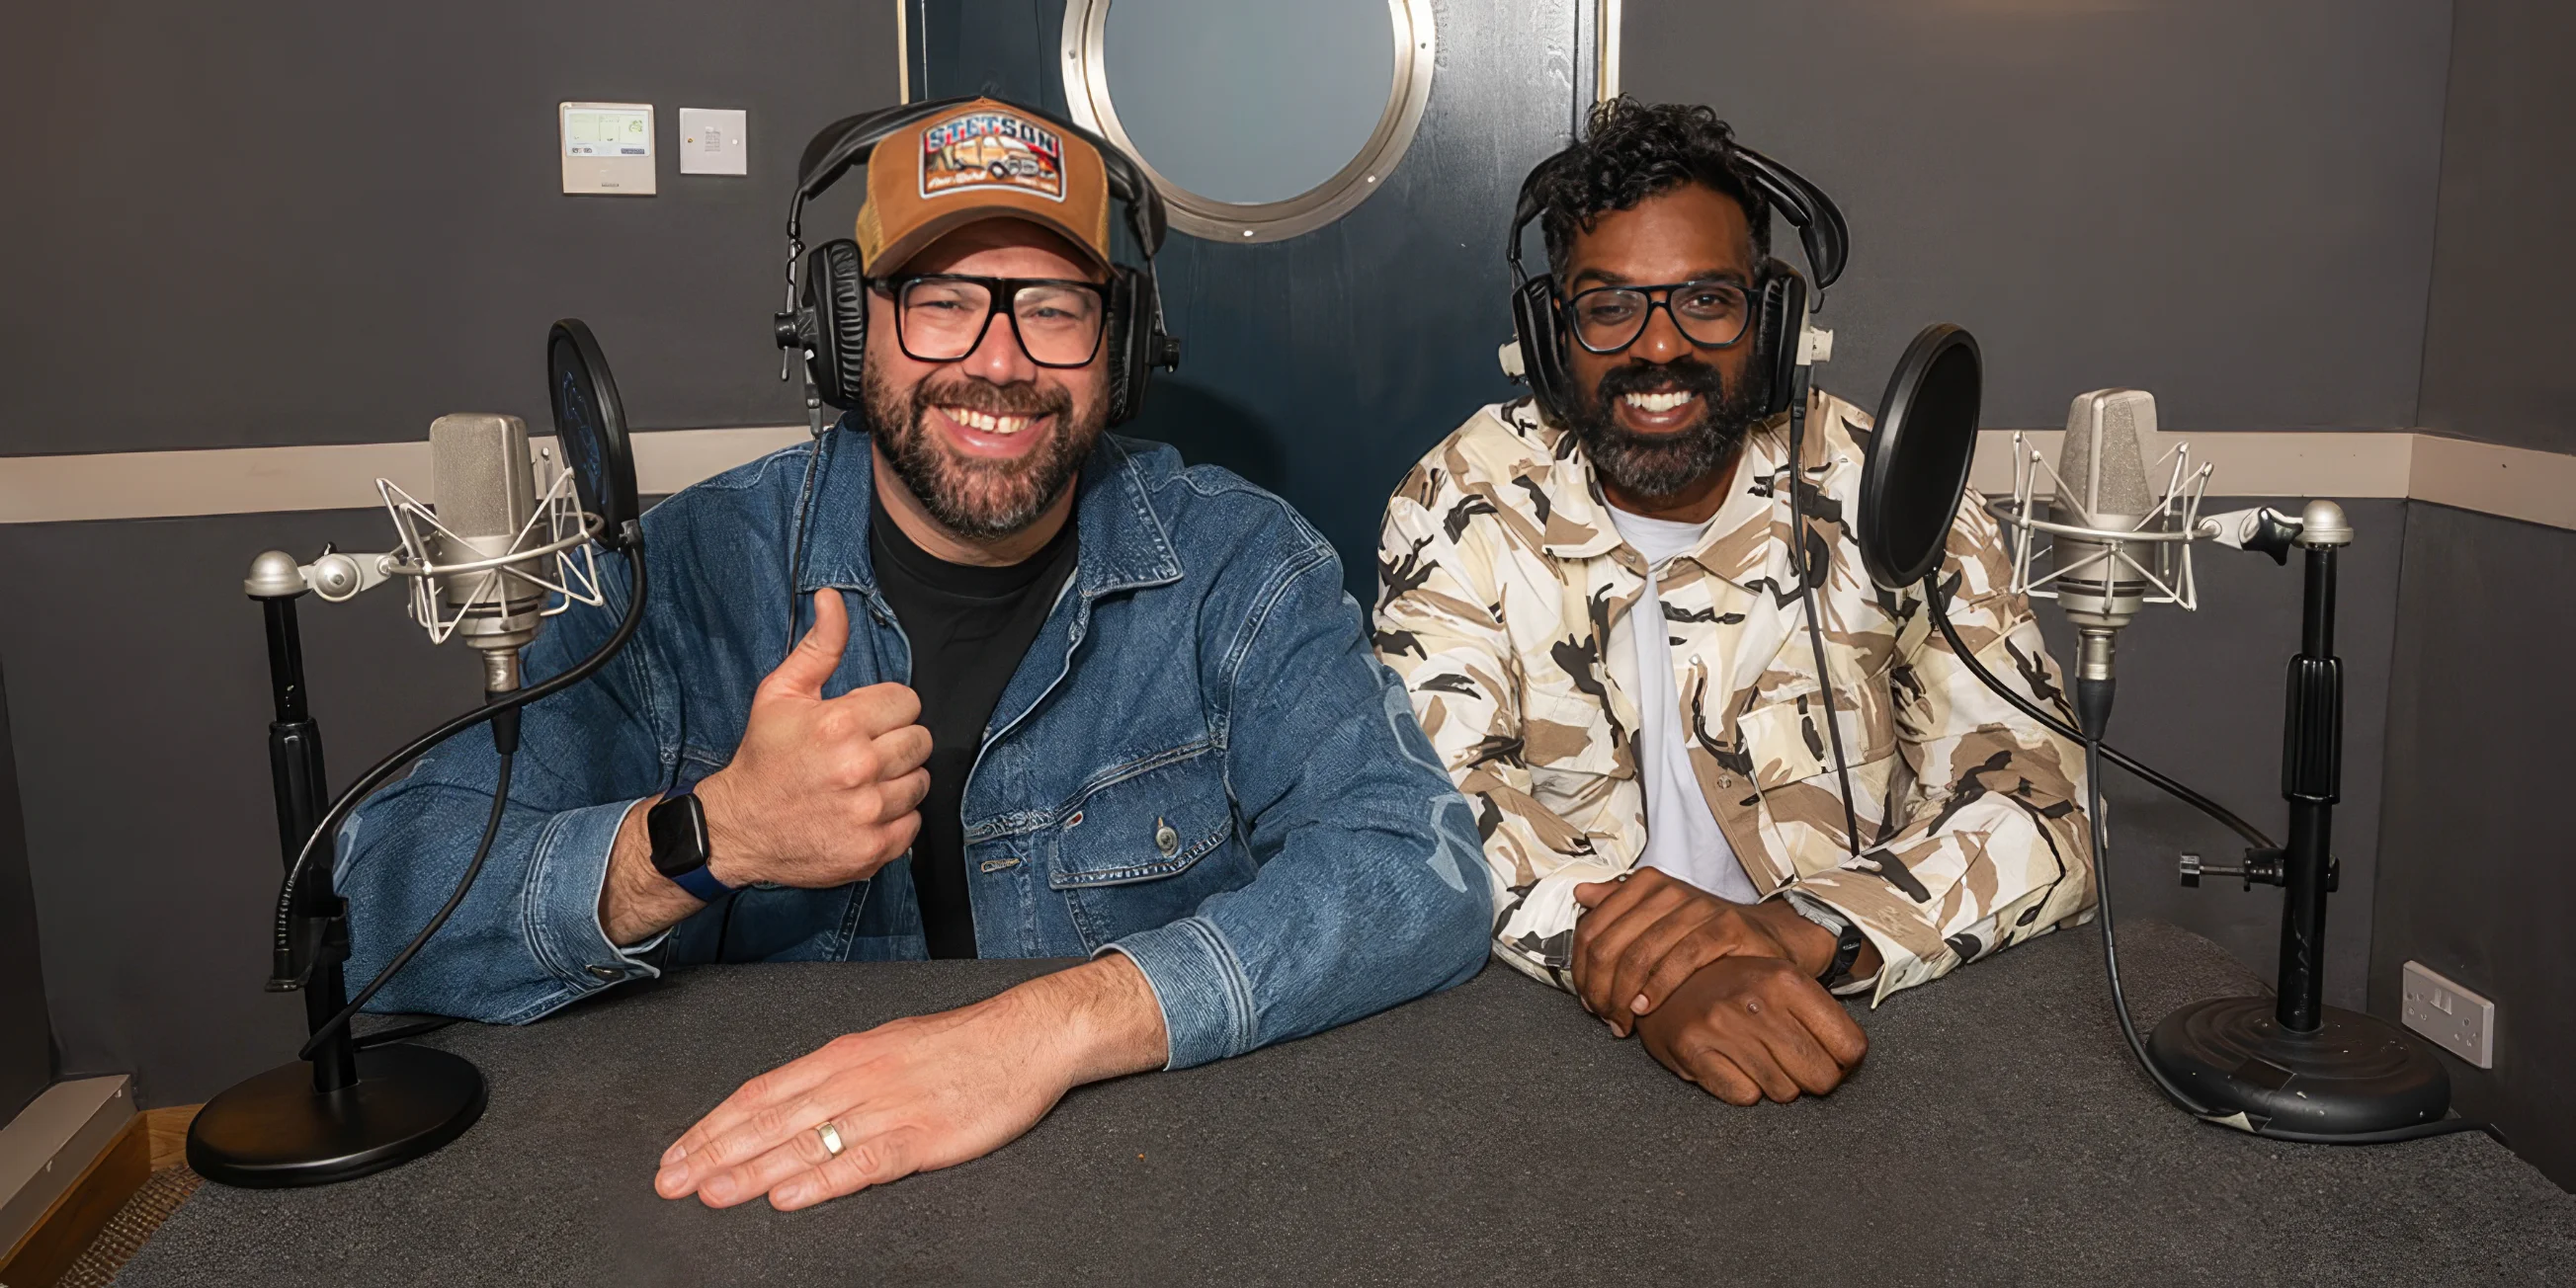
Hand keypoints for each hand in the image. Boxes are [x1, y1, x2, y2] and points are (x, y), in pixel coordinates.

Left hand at [653, 954, 1167, 1210]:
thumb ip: (837, 1078)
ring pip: (806, 1142)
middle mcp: (855, 1078)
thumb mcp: (886, 1047)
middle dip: (713, 1153)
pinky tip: (789, 1198)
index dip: (712, 1126)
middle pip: (770, 1120)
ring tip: (709, 1194)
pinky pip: (864, 1162)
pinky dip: (823, 1181)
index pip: (761, 1093)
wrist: (1028, 1035)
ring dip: (751, 1170)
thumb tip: (788, 1106)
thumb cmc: (961, 1047)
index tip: (675, 1154)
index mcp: (843, 1055)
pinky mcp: (924, 1135)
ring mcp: (888, 1107)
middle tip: (670, 1184)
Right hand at [695, 587, 931, 888]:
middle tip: (862, 753)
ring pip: (921, 782)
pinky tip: (862, 811)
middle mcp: (859, 768)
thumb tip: (833, 599)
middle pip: (920, 741)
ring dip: (897, 781)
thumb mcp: (782, 693)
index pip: (907, 702)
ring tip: (861, 783)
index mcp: (840, 724)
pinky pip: (913, 824)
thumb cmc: (763, 758)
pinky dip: (894, 819)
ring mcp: (867, 812)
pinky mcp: (872, 849)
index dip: (886, 710)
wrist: (737, 827)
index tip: (862, 722)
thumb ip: (820, 645)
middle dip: (896, 743)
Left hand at [1571, 868, 1830, 1036]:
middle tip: (1605, 1016)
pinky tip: (1647, 1007)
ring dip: (1624, 995)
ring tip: (1623, 1019)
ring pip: (1640, 954)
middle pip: (1610, 944)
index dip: (1581, 970)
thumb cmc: (1707, 936)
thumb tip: (1581, 894)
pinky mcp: (1726, 926)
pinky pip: (1681, 958)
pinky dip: (1659, 987)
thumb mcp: (1658, 920)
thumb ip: (1618, 907)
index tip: (1587, 999)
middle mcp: (1668, 891)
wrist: (1767, 939)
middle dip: (1600, 989)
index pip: (1592, 929)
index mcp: (1644, 885)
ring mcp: (1697, 907)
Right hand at [1633, 956, 1868, 1104]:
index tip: (1828, 1056)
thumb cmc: (1731, 984)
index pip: (1851, 1047)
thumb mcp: (1779, 979)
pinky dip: (1741, 1089)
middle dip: (1812, 1079)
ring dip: (1775, 1084)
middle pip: (1822, 1077)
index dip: (1843, 1060)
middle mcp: (1757, 999)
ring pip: (1784, 1092)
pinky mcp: (1692, 1048)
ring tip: (1755, 1058)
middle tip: (1792, 1064)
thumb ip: (1819, 1014)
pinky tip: (1730, 1065)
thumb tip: (1852, 1060)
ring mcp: (1722, 1024)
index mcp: (1787, 978)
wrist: (1660, 972)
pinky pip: (1743, 1096)